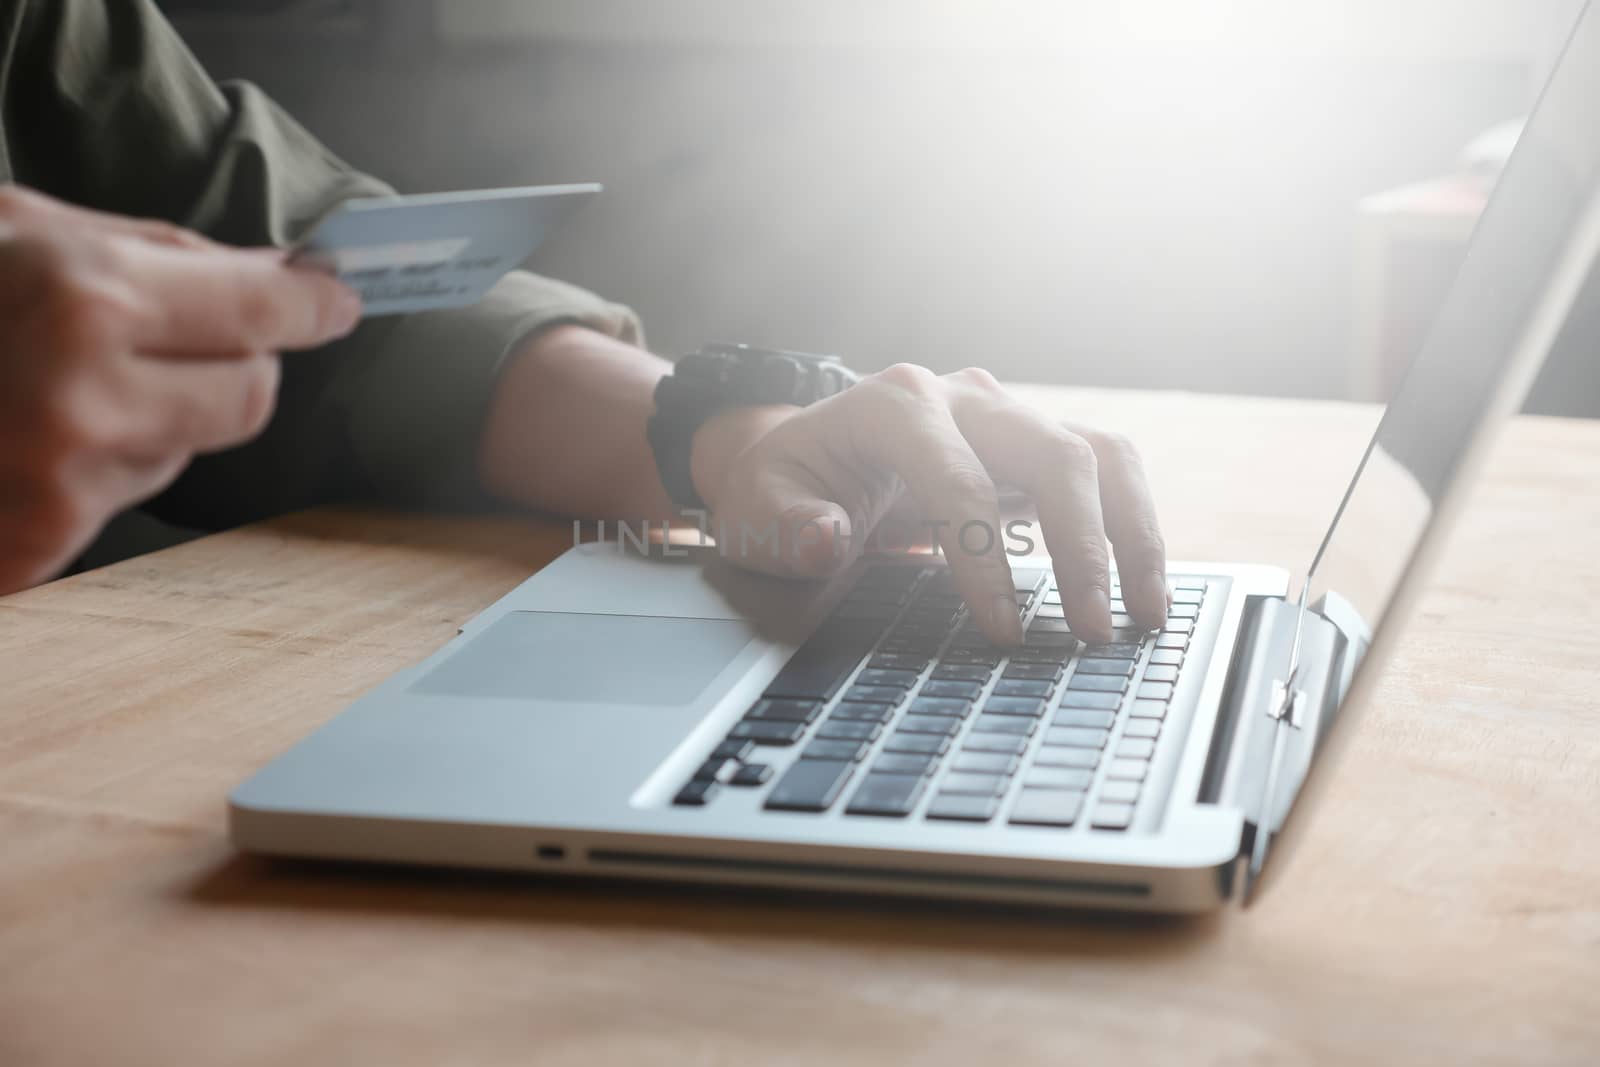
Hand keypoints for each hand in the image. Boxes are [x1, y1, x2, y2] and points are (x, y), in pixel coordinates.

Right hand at [0, 185, 361, 593]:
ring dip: (158, 414)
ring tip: (63, 381)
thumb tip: (276, 280)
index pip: (263, 318)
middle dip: (233, 361)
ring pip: (191, 449)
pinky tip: (31, 434)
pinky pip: (126, 496)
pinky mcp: (34, 549)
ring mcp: (58, 486)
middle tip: (180, 336)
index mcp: (85, 301)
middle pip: (251, 397)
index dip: (312, 308)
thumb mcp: (29, 227)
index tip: (336, 302)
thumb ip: (162, 255)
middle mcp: (82, 400)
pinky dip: (102, 464)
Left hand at [690, 364, 1167, 643]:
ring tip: (1146, 613)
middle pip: (1054, 454)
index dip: (986, 559)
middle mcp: (965, 395)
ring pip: (1099, 453)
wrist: (802, 454)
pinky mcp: (1033, 440)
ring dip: (1134, 533)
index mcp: (895, 403)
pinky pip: (1105, 470)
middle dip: (1084, 546)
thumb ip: (788, 527)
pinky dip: (1133, 523)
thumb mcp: (757, 509)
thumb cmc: (784, 486)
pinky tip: (1142, 586)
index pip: (960, 479)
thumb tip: (827, 540)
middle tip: (1093, 631)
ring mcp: (1007, 413)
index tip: (1004, 629)